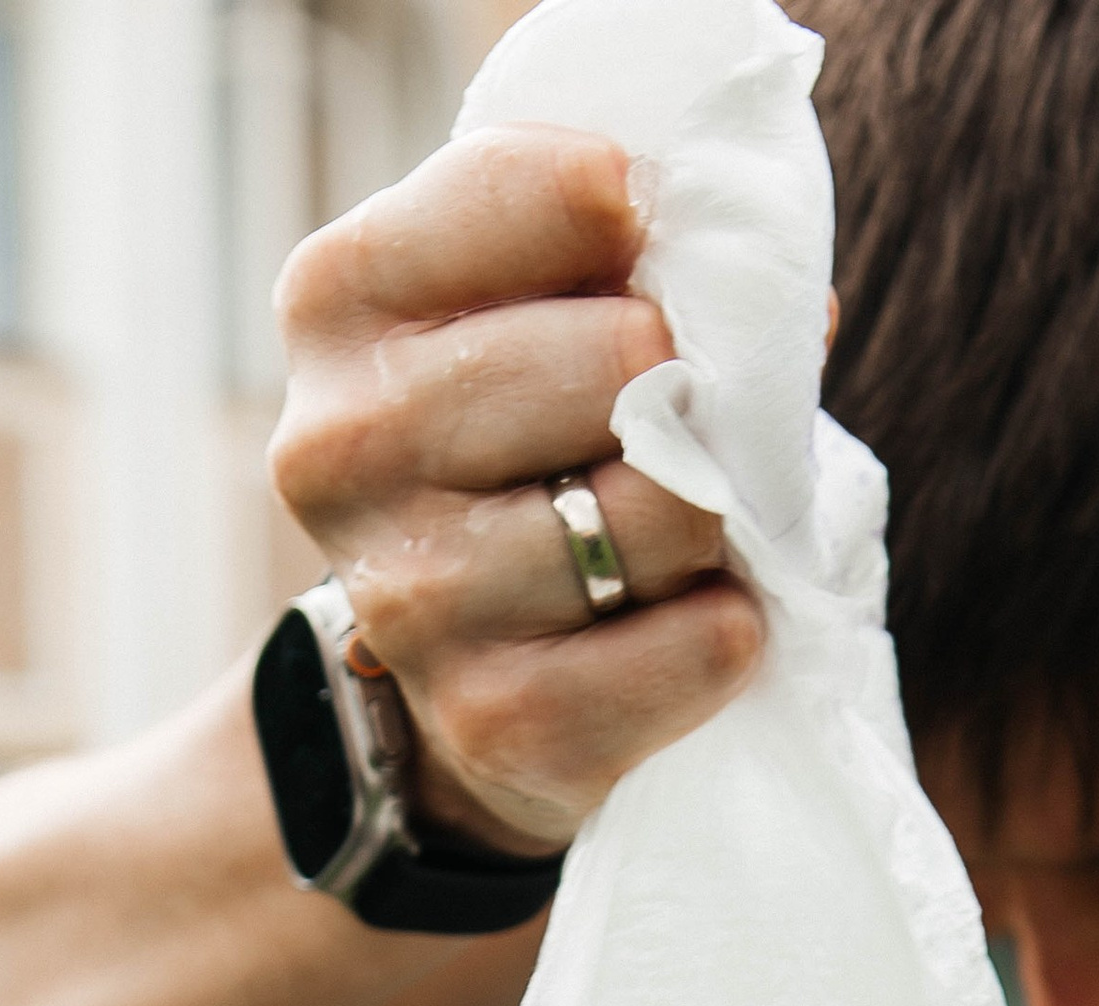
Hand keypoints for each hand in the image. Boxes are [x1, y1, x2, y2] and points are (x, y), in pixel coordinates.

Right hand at [269, 126, 765, 854]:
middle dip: (688, 390)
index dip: (640, 216)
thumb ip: (609, 248)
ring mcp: (410, 597)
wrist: (480, 662)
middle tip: (669, 425)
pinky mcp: (496, 721)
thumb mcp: (531, 302)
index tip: (644, 250)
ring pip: (666, 508)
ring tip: (663, 534)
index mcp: (340, 298)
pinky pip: (697, 646)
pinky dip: (725, 633)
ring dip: (711, 522)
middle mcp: (343, 444)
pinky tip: (678, 623)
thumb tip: (759, 288)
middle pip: (625, 359)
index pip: (551, 192)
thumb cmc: (531, 440)